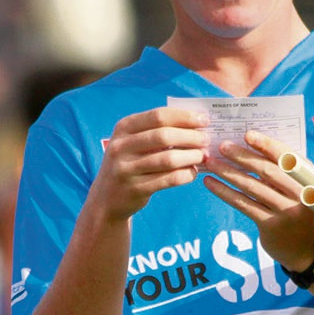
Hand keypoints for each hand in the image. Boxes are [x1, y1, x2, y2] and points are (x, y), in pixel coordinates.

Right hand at [91, 106, 209, 222]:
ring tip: (203, 156)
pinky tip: (192, 172)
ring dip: (191, 156)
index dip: (185, 117)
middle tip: (206, 140)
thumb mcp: (133, 142)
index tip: (204, 120)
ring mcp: (126, 169)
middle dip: (191, 137)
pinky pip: (169, 179)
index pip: (159, 116)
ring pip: (168, 159)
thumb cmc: (129, 163)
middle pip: (164, 136)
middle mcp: (121, 147)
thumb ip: (156, 129)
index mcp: (123, 128)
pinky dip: (186, 175)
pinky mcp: (135, 189)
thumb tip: (195, 121)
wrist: (106, 198)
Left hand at [202, 130, 313, 270]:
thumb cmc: (295, 208)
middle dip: (242, 156)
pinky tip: (210, 183)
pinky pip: (244, 204)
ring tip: (210, 162)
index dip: (267, 145)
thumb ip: (282, 171)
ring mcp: (286, 211)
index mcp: (310, 178)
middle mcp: (301, 194)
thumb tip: (248, 146)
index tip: (247, 134)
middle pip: (267, 170)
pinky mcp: (270, 225)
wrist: (304, 248)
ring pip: (252, 187)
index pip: (288, 157)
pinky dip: (225, 192)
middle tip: (221, 146)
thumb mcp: (298, 188)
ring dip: (228, 172)